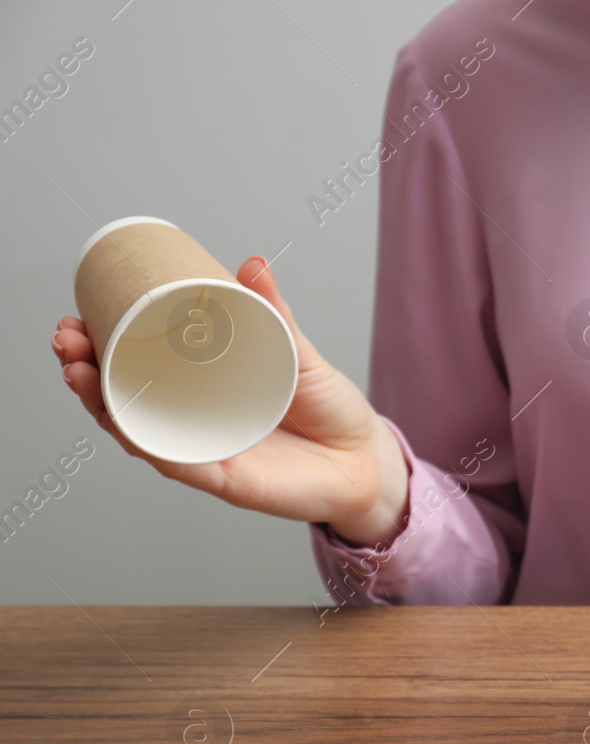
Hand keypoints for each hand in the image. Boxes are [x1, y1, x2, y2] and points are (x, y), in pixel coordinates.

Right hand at [52, 257, 408, 546]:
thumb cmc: (329, 410)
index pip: (131, 372)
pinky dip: (152, 446)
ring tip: (79, 371)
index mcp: (199, 395)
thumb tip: (251, 263)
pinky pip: (181, 465)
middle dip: (84, 370)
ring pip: (139, 434)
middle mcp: (192, 426)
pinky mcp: (228, 481)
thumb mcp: (299, 352)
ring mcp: (205, 454)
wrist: (367, 461)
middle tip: (67, 340)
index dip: (96, 349)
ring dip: (102, 405)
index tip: (73, 319)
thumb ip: (276, 313)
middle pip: (121, 402)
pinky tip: (124, 425)